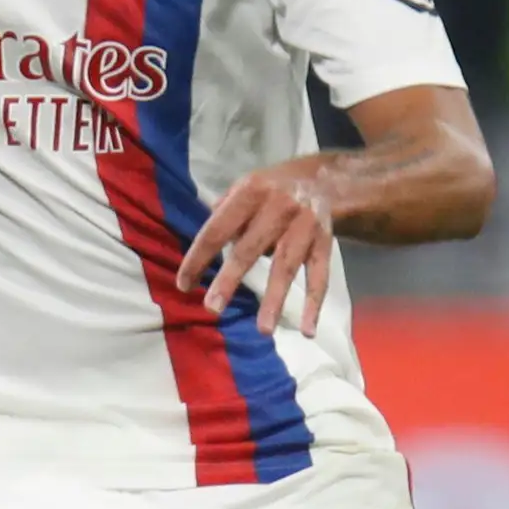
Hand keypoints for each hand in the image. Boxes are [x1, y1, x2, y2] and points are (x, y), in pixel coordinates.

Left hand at [175, 159, 339, 335]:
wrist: (324, 179)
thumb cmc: (272, 188)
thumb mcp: (245, 185)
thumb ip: (223, 212)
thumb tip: (199, 244)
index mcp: (250, 192)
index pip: (217, 229)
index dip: (199, 257)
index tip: (184, 285)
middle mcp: (278, 207)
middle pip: (250, 249)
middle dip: (230, 280)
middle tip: (213, 309)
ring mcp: (304, 226)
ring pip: (286, 266)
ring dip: (275, 299)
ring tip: (263, 330)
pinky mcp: (324, 242)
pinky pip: (319, 276)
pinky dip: (314, 304)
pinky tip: (307, 330)